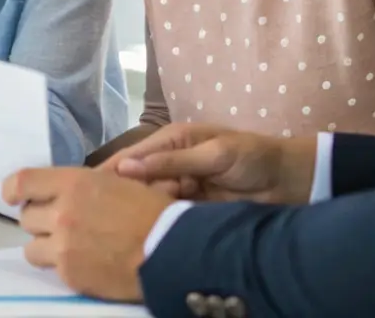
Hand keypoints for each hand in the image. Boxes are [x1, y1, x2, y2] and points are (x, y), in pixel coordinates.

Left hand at [1, 166, 170, 302]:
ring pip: (31, 247)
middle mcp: (61, 213)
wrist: (169, 249)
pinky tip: (84, 261)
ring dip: (46, 245)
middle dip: (40, 219)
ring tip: (68, 246)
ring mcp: (63, 246)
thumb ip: (83, 186)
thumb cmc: (151, 210)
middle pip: (26, 217)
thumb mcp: (117, 182)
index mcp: (74, 183)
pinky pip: (51, 268)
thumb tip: (64, 189)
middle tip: (59, 222)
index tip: (15, 196)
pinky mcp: (69, 274)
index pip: (22, 182)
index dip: (13, 190)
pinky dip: (62, 265)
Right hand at [103, 122, 315, 204]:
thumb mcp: (213, 154)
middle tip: (116, 212)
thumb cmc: (253, 157)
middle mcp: (170, 164)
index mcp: (171, 141)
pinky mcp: (190, 210)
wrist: (289, 182)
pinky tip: (152, 232)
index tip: (86, 188)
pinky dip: (160, 223)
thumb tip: (125, 168)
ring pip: (149, 202)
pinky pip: (167, 217)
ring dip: (145, 211)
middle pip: (135, 182)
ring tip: (139, 221)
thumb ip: (171, 162)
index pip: (131, 156)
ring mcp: (180, 188)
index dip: (108, 171)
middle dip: (126, 195)